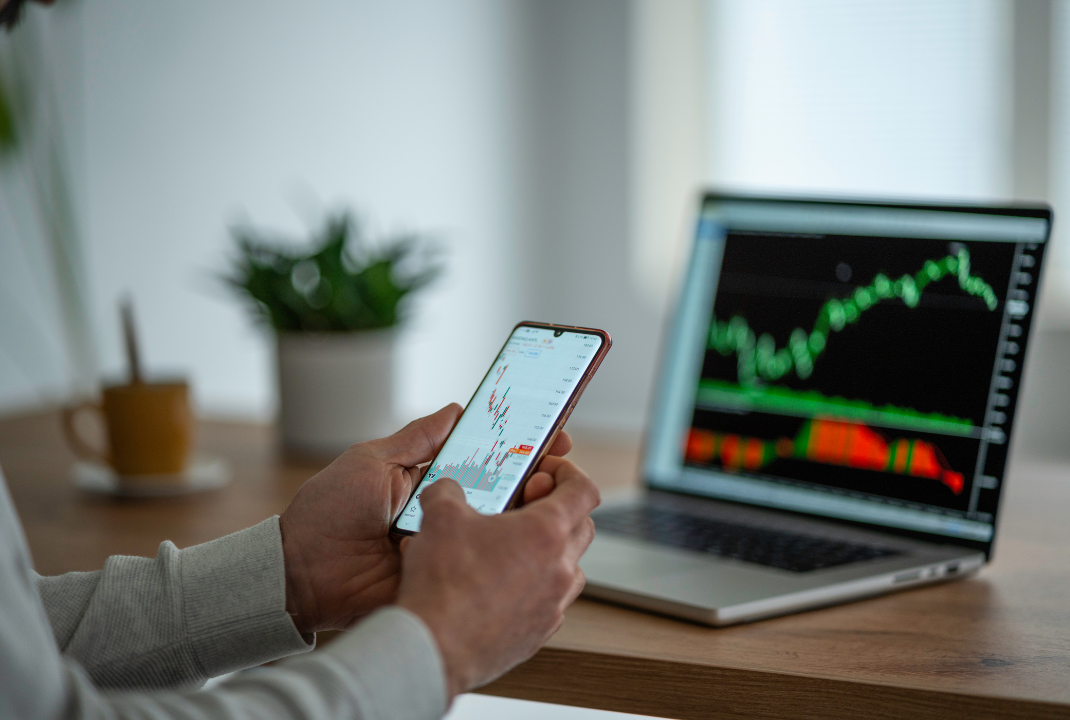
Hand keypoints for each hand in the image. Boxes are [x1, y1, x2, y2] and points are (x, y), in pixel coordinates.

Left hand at [278, 405, 573, 633]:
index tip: (552, 435)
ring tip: (545, 495)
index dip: (521, 448)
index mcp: (430, 481)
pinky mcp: (444, 580)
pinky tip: (526, 538)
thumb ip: (418, 438)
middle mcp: (446, 514)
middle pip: (504, 493)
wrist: (300, 573)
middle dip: (537, 477)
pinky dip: (505, 554)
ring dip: (527, 512)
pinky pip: (481, 567)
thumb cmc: (328, 513)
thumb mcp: (372, 461)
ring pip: (500, 529)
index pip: (487, 459)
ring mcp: (448, 548)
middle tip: (557, 467)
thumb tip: (458, 408)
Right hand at [396, 457, 599, 698]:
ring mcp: (554, 605)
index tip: (546, 471)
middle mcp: (560, 569)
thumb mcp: (439, 516)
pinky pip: (551, 601)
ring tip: (512, 547)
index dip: (568, 473)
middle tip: (524, 505)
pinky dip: (536, 587)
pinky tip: (501, 586)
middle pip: (583, 526)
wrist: (434, 648)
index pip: (583, 490)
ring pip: (571, 567)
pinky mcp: (540, 633)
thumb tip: (448, 488)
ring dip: (551, 551)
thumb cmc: (443, 583)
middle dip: (560, 509)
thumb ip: (449, 490)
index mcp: (546, 532)